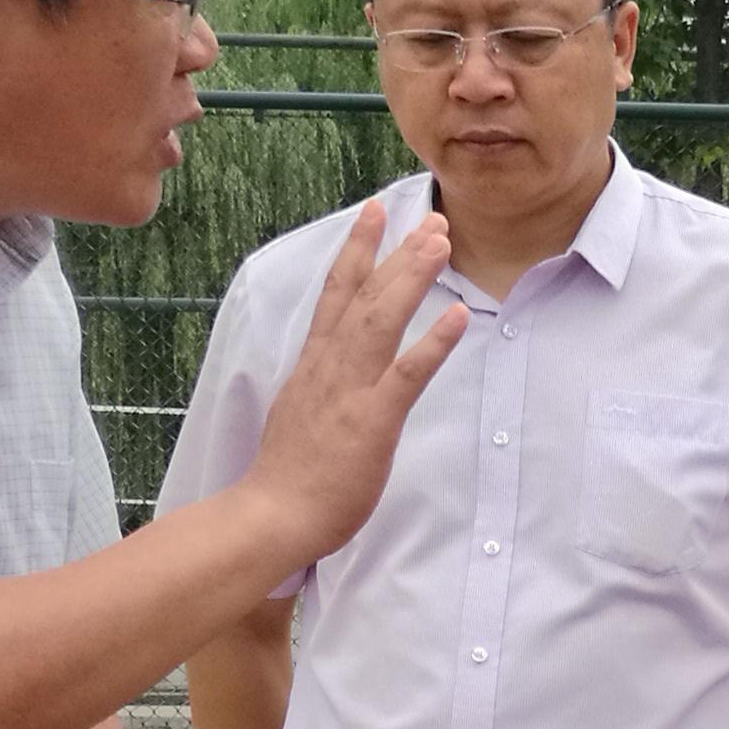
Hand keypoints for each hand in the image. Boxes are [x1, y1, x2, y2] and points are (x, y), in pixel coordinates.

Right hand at [245, 202, 466, 566]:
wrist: (271, 515)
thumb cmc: (288, 478)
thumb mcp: (302, 416)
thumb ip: (322, 389)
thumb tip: (335, 376)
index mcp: (314, 365)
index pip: (335, 294)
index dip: (356, 251)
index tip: (374, 214)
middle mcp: (329, 366)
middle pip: (364, 294)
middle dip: (397, 251)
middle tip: (430, 217)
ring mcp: (349, 390)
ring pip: (381, 319)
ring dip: (412, 276)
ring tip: (441, 241)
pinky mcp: (371, 421)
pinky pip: (406, 374)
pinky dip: (432, 342)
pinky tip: (457, 316)